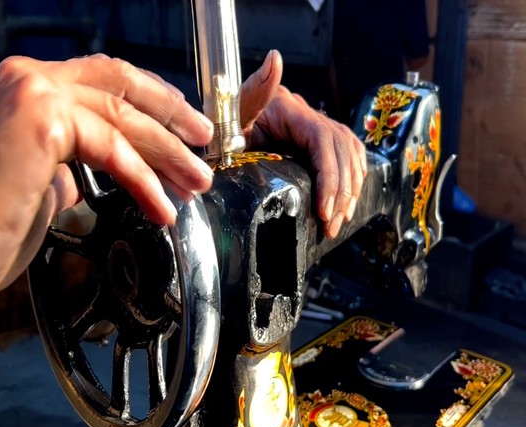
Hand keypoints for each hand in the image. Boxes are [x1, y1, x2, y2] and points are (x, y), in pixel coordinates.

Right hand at [0, 55, 213, 307]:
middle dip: (169, 115)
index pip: (101, 81)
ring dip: (167, 151)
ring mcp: (33, 93)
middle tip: (202, 144)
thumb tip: (100, 173)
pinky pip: (112, 147)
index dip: (146, 101)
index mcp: (23, 90)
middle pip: (120, 85)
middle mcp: (27, 80)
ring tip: (196, 180)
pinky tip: (161, 206)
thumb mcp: (38, 184)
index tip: (177, 128)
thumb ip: (67, 166)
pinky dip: (143, 179)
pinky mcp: (42, 118)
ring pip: (122, 115)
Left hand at [239, 50, 366, 238]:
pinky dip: (351, 180)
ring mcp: (314, 128)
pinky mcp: (315, 142)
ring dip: (349, 189)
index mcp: (291, 110)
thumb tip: (275, 60)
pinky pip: (346, 157)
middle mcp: (309, 116)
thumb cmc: (222, 123)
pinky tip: (346, 202)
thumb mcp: (230, 112)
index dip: (330, 176)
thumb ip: (252, 92)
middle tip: (331, 225)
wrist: (217, 128)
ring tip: (338, 220)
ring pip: (350, 154)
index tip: (325, 208)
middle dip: (342, 191)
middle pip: (342, 150)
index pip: (324, 140)